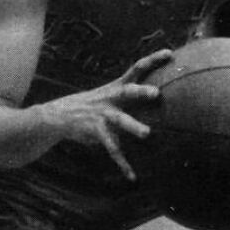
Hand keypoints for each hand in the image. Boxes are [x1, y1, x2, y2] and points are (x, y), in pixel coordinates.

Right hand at [49, 48, 172, 179]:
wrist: (59, 115)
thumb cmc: (93, 104)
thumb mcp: (110, 93)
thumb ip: (131, 93)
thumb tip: (159, 93)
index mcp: (116, 87)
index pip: (137, 68)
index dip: (153, 59)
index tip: (170, 53)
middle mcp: (111, 99)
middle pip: (127, 92)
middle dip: (141, 92)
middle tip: (156, 93)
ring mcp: (103, 115)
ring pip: (120, 120)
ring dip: (133, 126)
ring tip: (147, 133)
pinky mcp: (96, 132)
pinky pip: (112, 149)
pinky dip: (123, 164)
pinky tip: (133, 176)